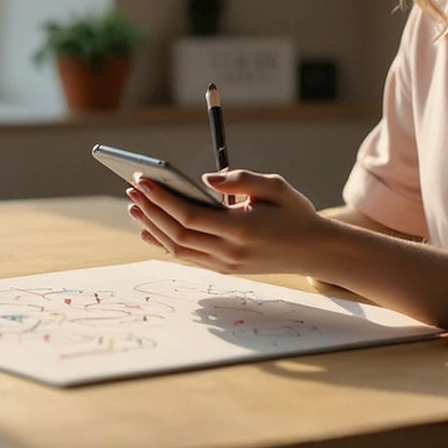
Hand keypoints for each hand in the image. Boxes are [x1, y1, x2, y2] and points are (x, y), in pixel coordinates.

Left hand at [126, 168, 324, 274]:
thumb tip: (204, 180)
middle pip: (177, 234)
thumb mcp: (274, 186)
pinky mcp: (225, 269)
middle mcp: (230, 252)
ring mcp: (226, 264)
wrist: (315, 250)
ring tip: (135, 206)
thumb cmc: (295, 213)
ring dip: (152, 227)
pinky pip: (187, 257)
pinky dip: (164, 243)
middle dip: (150, 211)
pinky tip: (149, 229)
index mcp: (241, 229)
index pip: (189, 215)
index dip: (162, 199)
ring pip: (177, 249)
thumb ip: (240, 179)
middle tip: (132, 190)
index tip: (143, 180)